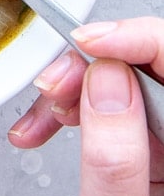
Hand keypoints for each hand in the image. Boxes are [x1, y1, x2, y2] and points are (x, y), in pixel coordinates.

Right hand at [9, 18, 163, 195]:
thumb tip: (105, 78)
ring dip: (77, 90)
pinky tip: (49, 124)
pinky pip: (118, 112)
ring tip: (42, 115)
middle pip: (152, 68)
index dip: (134, 39)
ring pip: (129, 86)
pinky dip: (78, 110)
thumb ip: (116, 156)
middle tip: (53, 89)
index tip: (87, 42)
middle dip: (94, 66)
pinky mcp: (153, 155)